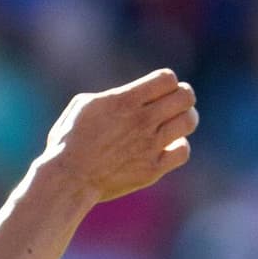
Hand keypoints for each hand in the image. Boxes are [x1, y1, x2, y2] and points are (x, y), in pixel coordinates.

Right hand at [39, 70, 200, 203]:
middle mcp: (142, 120)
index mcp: (125, 101)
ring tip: (172, 125)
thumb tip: (131, 95)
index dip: (167, 82)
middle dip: (182, 98)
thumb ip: (113, 95)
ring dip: (184, 120)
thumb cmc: (69, 142)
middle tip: (171, 106)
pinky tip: (166, 148)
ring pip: (189, 121)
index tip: (157, 92)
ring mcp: (150, 145)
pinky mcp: (153, 168)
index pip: (167, 79)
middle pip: (186, 97)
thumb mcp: (83, 106)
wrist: (69, 179)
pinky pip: (183, 151)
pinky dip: (178, 147)